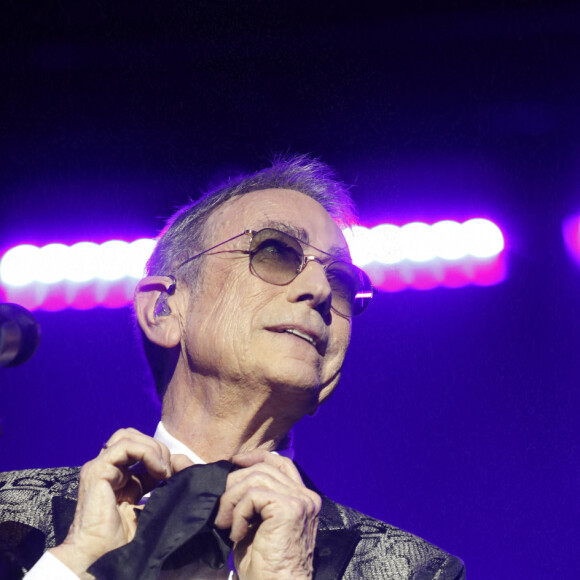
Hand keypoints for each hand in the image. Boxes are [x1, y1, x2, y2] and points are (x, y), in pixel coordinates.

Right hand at [49, 428, 190, 577]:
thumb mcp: (150, 507)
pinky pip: (125, 446)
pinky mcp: (97, 471)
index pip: (140, 449)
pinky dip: (147, 452)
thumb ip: (160, 485)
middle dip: (157, 448)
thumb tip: (181, 466)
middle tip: (169, 472)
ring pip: (128, 436)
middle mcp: (107, 468)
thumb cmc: (123, 540)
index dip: (161, 456)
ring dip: (153, 448)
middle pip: (134, 437)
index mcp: (119, 477)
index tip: (177, 474)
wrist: (101, 558)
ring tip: (163, 471)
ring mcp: (100, 467)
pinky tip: (158, 471)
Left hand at [215, 450, 320, 579]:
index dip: (256, 457)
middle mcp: (306, 496)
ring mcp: (300, 501)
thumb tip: (214, 473)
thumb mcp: (254, 524)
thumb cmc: (263, 567)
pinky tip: (237, 534)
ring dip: (232, 499)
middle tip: (219, 510)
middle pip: (263, 468)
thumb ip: (248, 499)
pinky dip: (238, 512)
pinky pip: (253, 495)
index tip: (234, 461)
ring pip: (255, 478)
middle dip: (234, 482)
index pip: (281, 463)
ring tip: (224, 523)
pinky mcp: (290, 508)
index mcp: (302, 499)